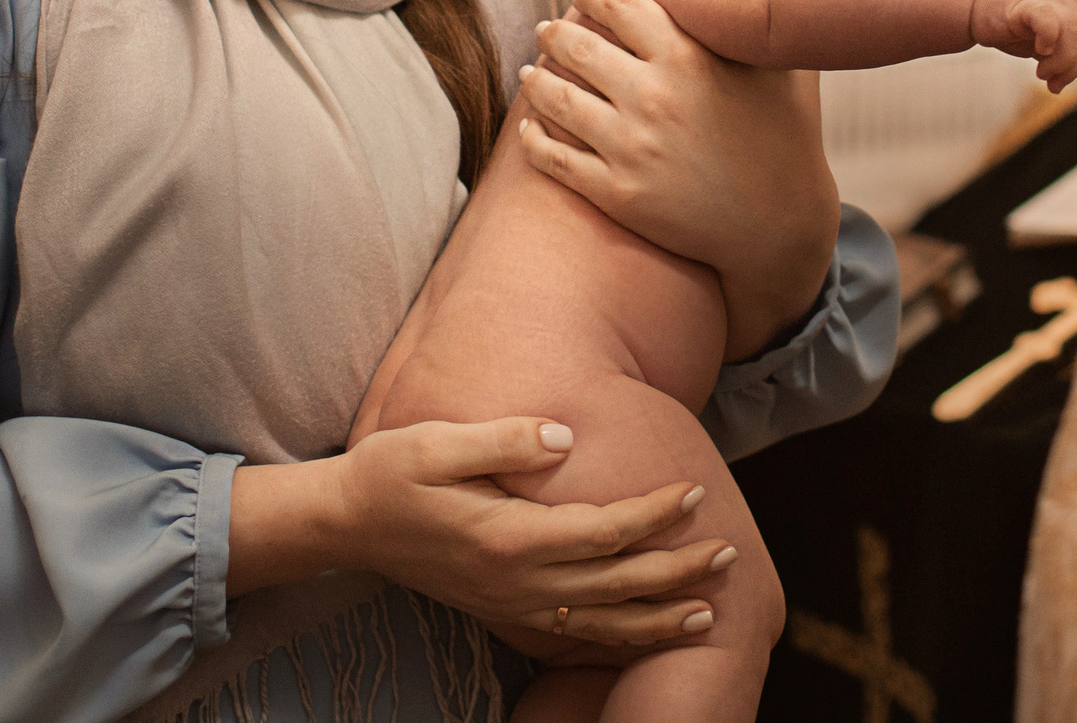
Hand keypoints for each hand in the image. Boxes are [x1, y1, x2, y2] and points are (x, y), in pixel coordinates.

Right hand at [229, 418, 729, 646]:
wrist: (348, 524)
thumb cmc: (393, 473)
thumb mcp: (438, 442)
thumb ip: (504, 440)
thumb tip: (566, 435)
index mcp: (507, 537)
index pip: (603, 532)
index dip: (654, 515)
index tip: (695, 492)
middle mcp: (515, 581)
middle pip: (614, 586)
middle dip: (676, 573)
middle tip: (728, 553)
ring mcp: (510, 603)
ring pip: (599, 624)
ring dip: (656, 618)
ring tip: (707, 610)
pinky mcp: (503, 611)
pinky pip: (571, 637)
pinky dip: (615, 640)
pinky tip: (644, 633)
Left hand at [517, 0, 838, 360]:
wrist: (779, 224)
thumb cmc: (785, 138)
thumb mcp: (775, 68)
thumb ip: (745, 26)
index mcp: (689, 57)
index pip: (618, 6)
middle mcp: (653, 97)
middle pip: (577, 48)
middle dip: (554, 34)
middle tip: (546, 30)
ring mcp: (631, 148)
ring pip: (556, 100)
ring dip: (537, 81)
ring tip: (531, 73)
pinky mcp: (616, 193)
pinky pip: (554, 159)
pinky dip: (534, 139)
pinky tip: (530, 129)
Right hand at [970, 0, 1076, 91]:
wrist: (967, 3)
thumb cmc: (1001, 21)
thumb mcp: (1036, 36)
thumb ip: (1055, 48)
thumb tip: (1066, 74)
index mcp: (1064, 2)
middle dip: (1073, 65)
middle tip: (1054, 84)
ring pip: (1072, 28)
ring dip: (1063, 60)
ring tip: (1042, 74)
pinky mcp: (1024, 3)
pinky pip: (1049, 20)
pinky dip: (1050, 39)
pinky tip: (1039, 51)